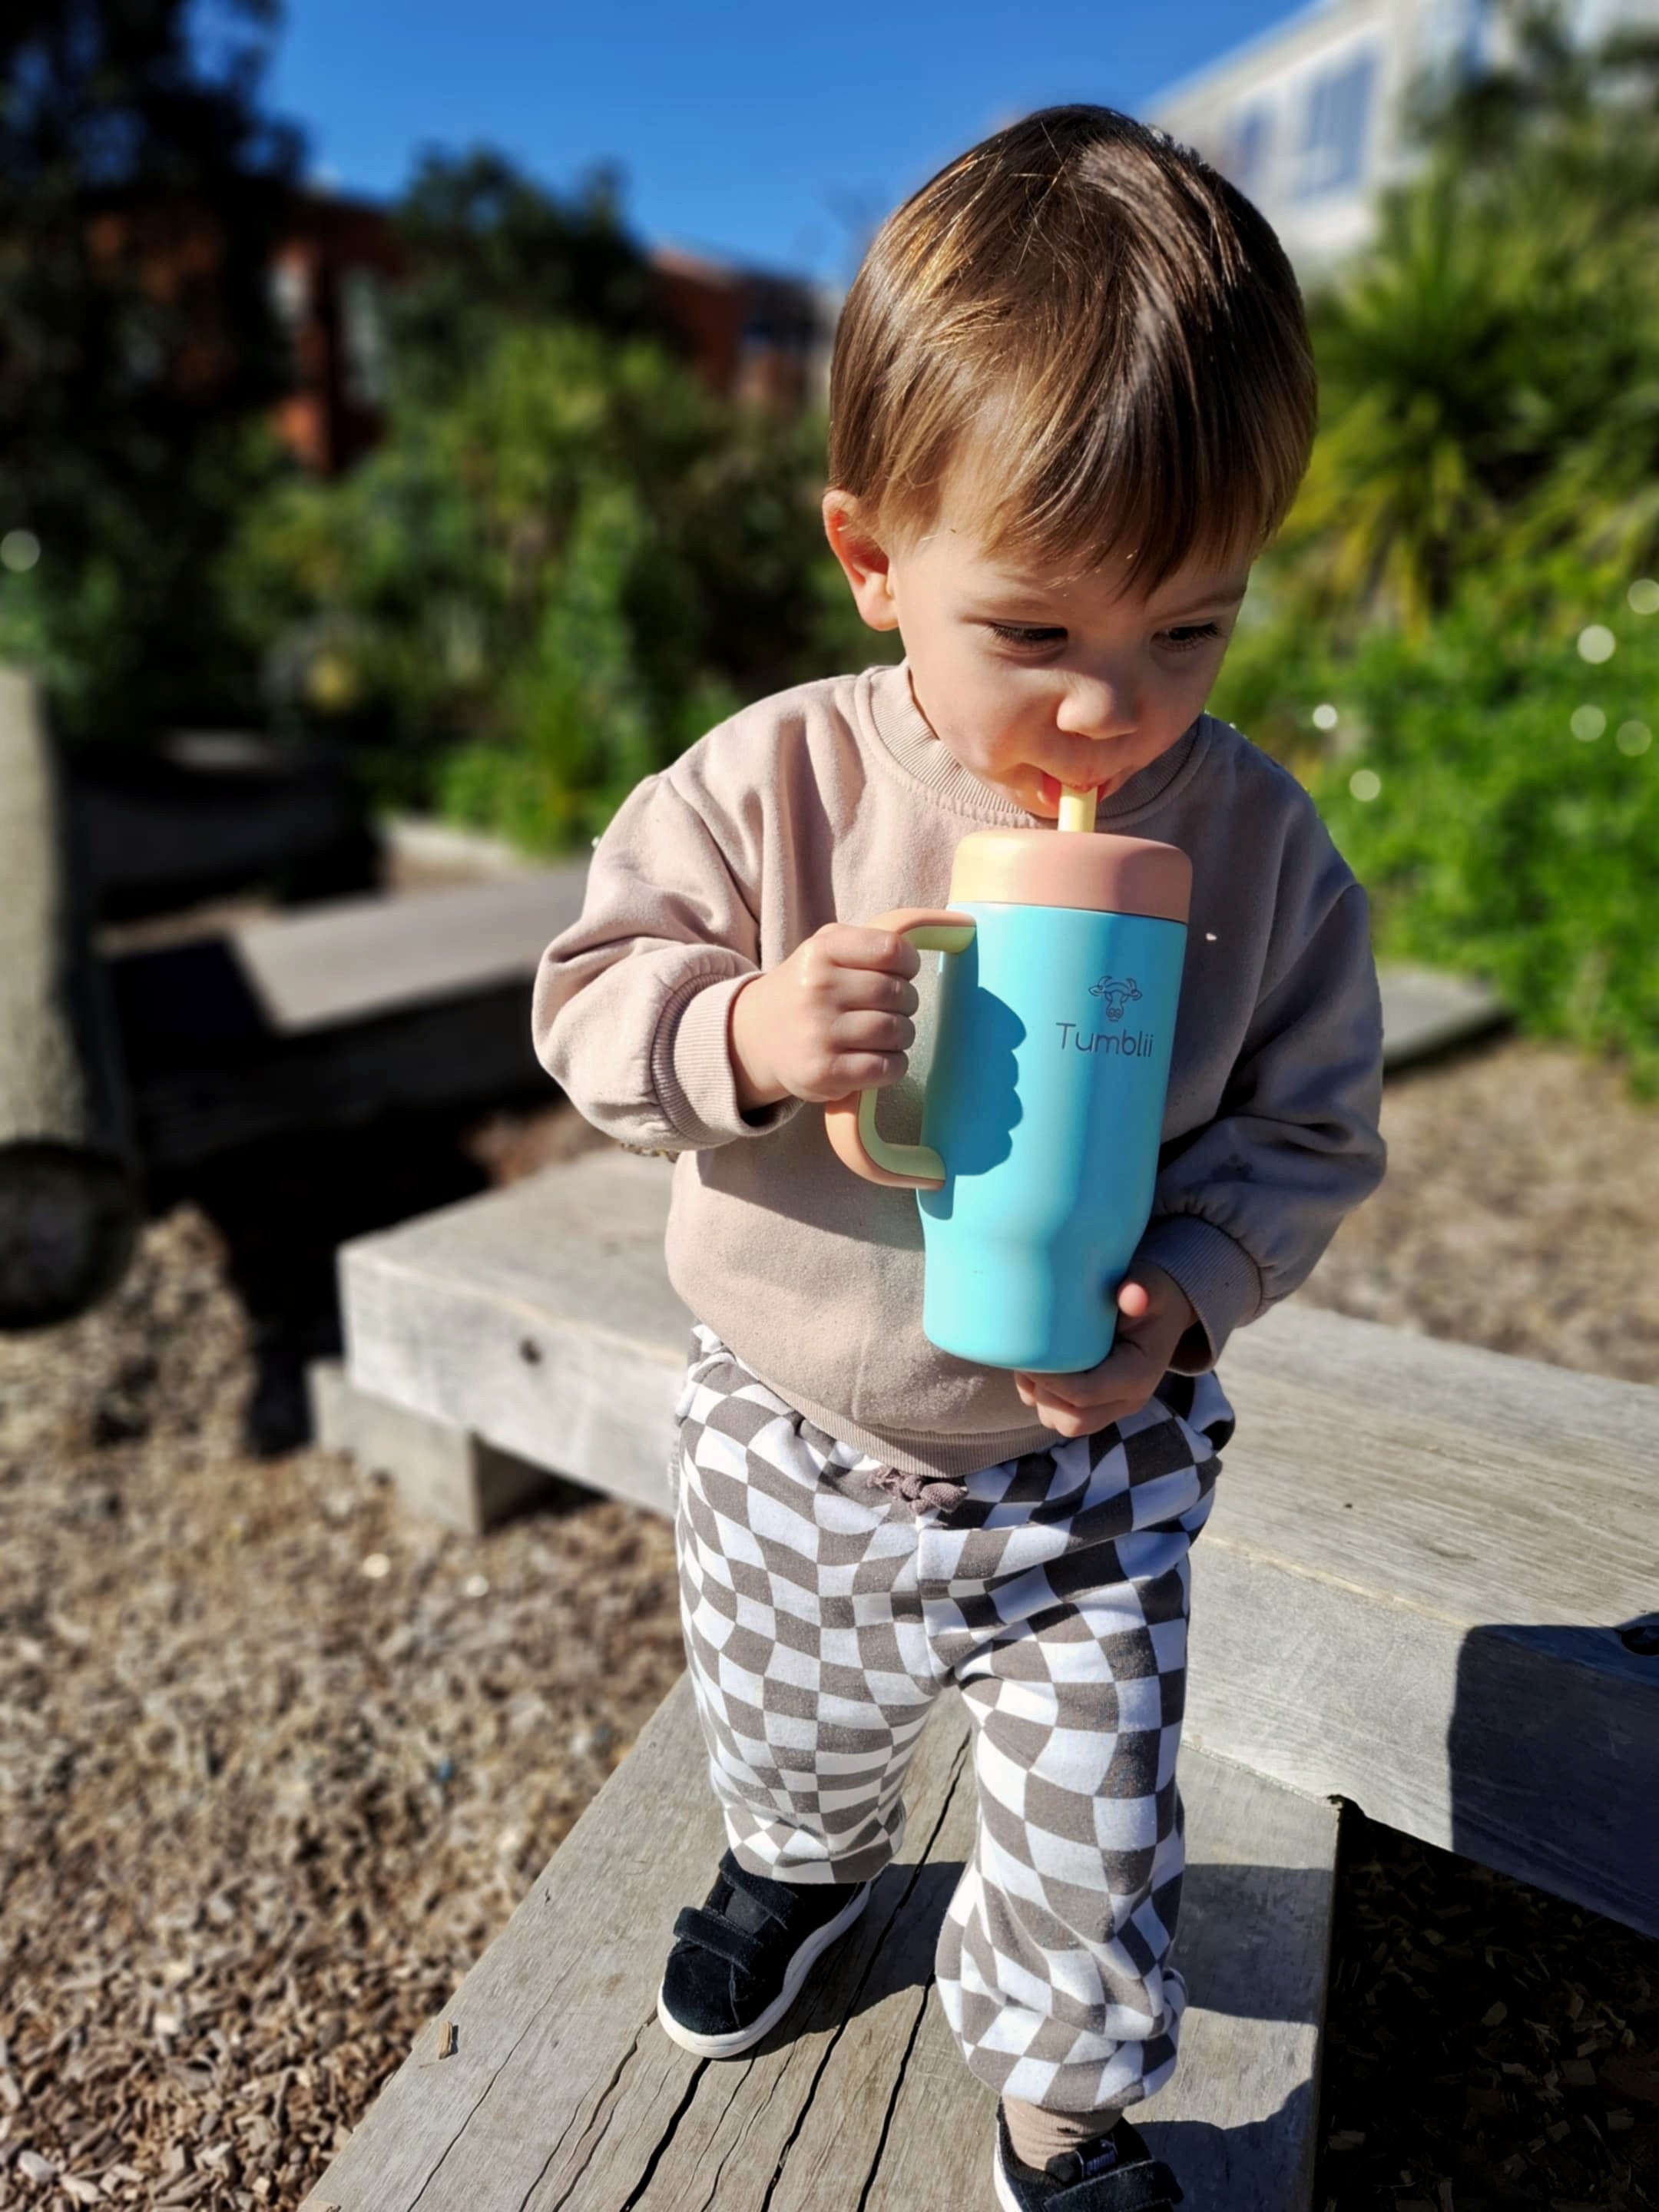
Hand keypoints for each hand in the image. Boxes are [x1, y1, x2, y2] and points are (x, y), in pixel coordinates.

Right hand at [730, 923, 920, 1110]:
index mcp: (821, 951)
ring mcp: (819, 1032)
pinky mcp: (824, 1071)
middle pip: (898, 993)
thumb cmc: (806, 990)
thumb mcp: (824, 949)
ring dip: (902, 1035)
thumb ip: (866, 944)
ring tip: (886, 1034)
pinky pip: (886, 1067)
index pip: (890, 950)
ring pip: (896, 1031)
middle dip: (907, 1003)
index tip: (903, 974)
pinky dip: (894, 1064)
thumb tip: (913, 959)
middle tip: (892, 1009)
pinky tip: (879, 1058)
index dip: (909, 963)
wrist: (756, 1036)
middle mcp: (818, 988)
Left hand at [1015, 1262, 1198, 1438]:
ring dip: (1039, 1397)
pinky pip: (1059, 1416)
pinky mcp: (1095, 1405)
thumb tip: (1132, 1295)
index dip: (1050, 1381)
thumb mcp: (1150, 1285)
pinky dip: (1040, 1397)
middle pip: (1073, 1421)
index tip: (1026, 1356)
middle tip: (1028, 1361)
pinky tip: (1037, 1366)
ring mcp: (1110, 1407)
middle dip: (1043, 1395)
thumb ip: (1140, 1288)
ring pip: (1062, 1423)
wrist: (1162, 1310)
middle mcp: (1125, 1400)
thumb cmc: (1151, 1294)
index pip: (1086, 1394)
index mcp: (1137, 1377)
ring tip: (1031, 1362)